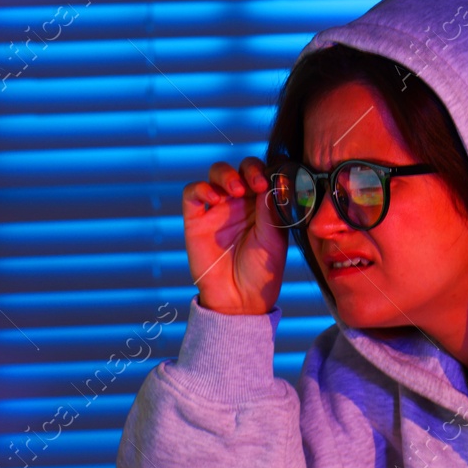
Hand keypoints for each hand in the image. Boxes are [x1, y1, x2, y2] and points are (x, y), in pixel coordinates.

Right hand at [181, 157, 287, 314]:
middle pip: (239, 169)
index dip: (265, 171)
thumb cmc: (261, 272)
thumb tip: (271, 180)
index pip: (262, 174)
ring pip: (216, 174)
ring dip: (226, 175)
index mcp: (262, 205)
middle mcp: (239, 203)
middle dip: (247, 169)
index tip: (268, 183)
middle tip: (254, 184)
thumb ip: (271, 210)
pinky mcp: (196, 219)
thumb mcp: (274, 239)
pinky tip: (214, 200)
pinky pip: (193, 193)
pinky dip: (202, 189)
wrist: (239, 299)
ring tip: (235, 191)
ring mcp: (217, 209)